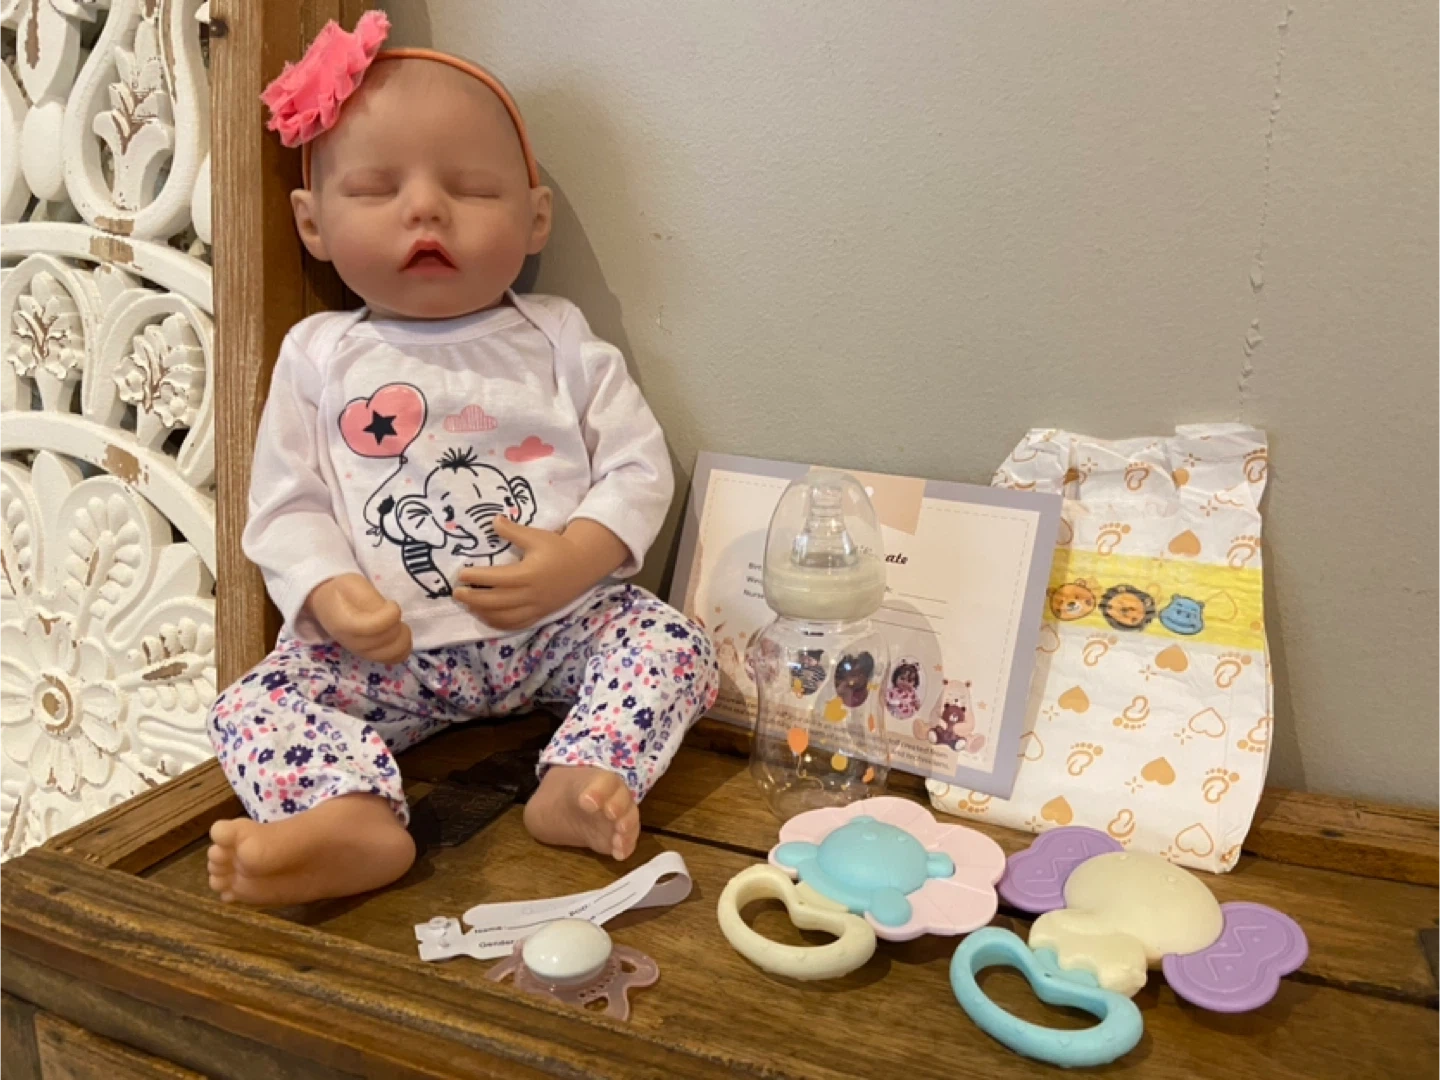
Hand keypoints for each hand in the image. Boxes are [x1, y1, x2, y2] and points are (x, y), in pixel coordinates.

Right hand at [306, 573, 412, 663]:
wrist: (326, 604)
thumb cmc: (342, 592)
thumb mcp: (353, 585)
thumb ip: (369, 598)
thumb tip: (386, 610)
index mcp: (345, 624)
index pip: (375, 627)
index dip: (391, 614)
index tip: (391, 603)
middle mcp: (353, 643)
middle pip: (387, 641)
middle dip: (397, 624)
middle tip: (393, 614)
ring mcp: (362, 652)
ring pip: (394, 654)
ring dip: (402, 637)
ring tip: (397, 624)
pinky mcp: (370, 655)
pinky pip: (394, 659)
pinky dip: (403, 647)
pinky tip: (399, 633)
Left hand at [454, 518, 627, 631]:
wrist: (584, 564)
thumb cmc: (558, 548)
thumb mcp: (535, 536)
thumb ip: (513, 530)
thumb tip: (493, 520)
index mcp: (529, 574)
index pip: (497, 579)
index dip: (477, 578)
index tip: (461, 574)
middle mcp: (531, 594)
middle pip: (496, 601)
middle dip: (474, 599)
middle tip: (457, 593)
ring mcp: (536, 607)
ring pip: (504, 616)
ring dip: (483, 613)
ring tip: (468, 605)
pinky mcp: (540, 614)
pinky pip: (516, 624)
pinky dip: (498, 623)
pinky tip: (486, 617)